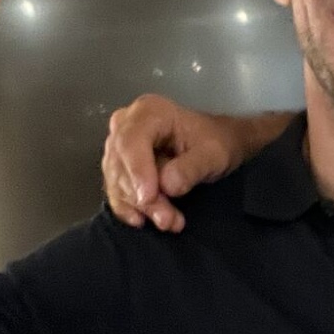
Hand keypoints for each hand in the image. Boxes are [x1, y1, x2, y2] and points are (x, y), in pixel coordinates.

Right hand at [101, 96, 247, 232]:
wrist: (218, 144)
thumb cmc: (217, 142)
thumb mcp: (213, 154)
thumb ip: (191, 168)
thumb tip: (167, 186)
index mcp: (150, 112)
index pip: (131, 142)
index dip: (137, 172)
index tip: (149, 198)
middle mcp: (127, 124)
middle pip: (121, 164)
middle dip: (143, 197)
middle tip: (168, 219)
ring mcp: (119, 145)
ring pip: (117, 180)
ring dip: (139, 206)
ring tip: (169, 221)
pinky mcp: (119, 165)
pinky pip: (115, 188)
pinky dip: (127, 207)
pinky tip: (142, 220)